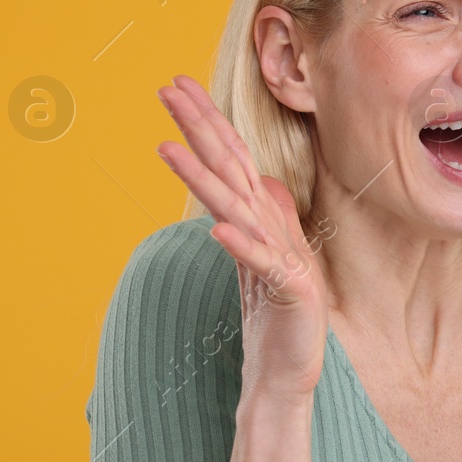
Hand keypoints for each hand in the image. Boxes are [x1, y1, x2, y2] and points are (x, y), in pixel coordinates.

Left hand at [154, 75, 328, 397]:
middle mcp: (275, 231)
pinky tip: (217, 228)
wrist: (288, 375)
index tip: (177, 86)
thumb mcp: (261, 261)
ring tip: (168, 148)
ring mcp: (286, 259)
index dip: (207, 122)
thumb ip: (261, 219)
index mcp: (264, 221)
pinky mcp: (293, 293)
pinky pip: (262, 265)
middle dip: (202, 128)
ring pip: (239, 210)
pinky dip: (241, 245)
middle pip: (234, 169)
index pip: (232, 160)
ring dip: (204, 178)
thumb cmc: (275, 320)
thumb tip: (263, 180)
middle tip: (169, 88)